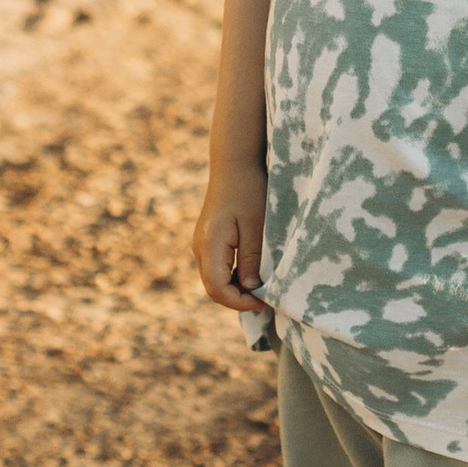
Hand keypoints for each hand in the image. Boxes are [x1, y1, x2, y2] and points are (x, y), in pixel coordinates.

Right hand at [194, 175, 270, 318]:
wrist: (234, 164)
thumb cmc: (249, 191)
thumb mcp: (257, 226)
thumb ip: (252, 259)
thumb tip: (251, 289)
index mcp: (210, 244)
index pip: (217, 289)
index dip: (240, 302)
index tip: (265, 300)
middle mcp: (200, 248)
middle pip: (213, 288)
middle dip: (239, 298)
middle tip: (267, 297)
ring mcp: (202, 244)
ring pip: (215, 279)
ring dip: (237, 289)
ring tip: (263, 286)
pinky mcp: (208, 240)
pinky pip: (217, 268)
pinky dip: (234, 277)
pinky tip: (254, 272)